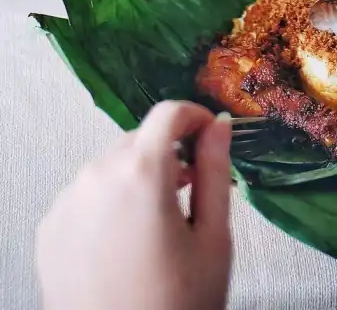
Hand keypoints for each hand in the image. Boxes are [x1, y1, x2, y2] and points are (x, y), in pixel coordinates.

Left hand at [36, 101, 232, 309]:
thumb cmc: (179, 301)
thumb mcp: (213, 236)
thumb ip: (216, 171)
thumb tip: (218, 126)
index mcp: (141, 173)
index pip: (168, 113)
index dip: (195, 116)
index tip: (210, 135)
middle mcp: (96, 176)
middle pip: (139, 139)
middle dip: (169, 152)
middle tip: (193, 187)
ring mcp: (67, 201)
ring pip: (112, 165)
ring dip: (140, 176)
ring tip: (160, 219)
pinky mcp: (50, 226)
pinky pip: (87, 193)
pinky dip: (111, 200)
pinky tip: (127, 238)